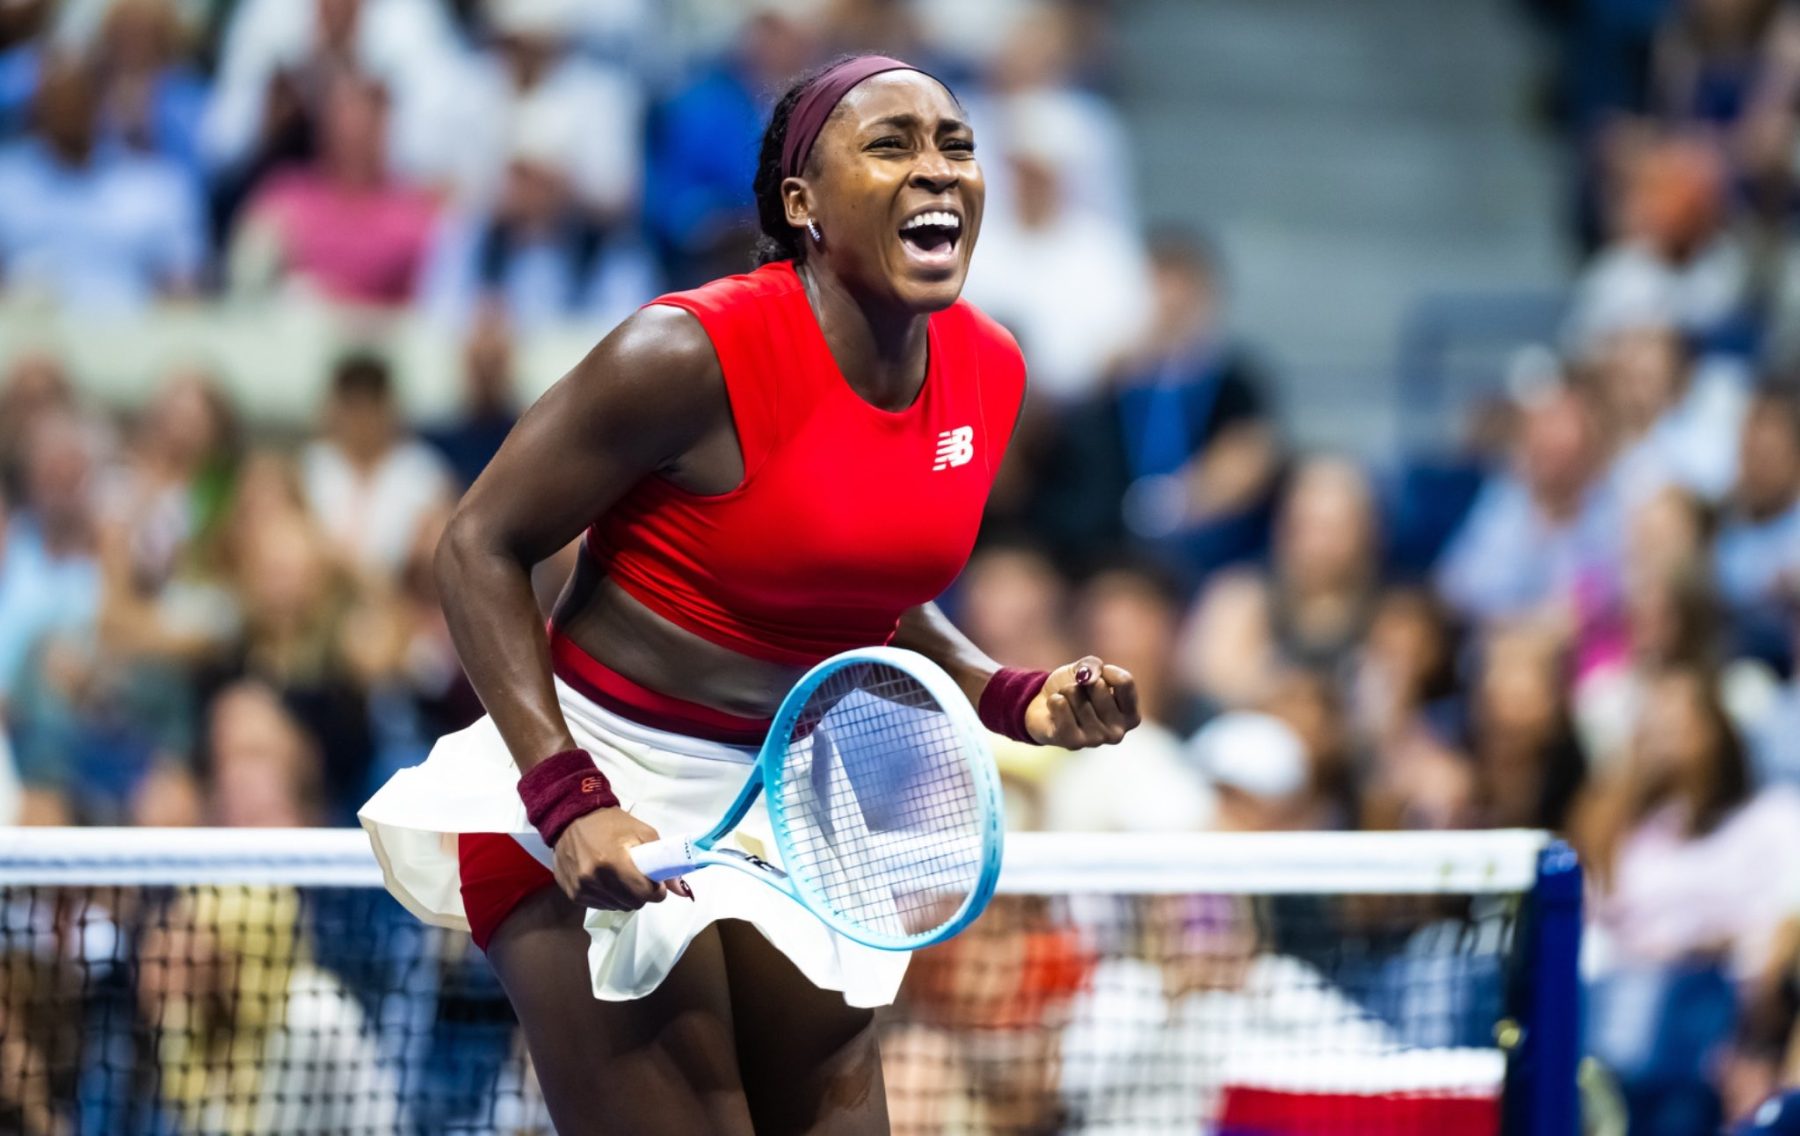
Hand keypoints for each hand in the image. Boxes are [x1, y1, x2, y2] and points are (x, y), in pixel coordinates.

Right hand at [551, 807, 690, 909]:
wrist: (571, 817)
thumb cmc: (612, 823)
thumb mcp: (643, 833)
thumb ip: (665, 861)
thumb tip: (684, 891)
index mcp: (613, 862)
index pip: (644, 894)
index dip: (656, 891)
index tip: (657, 883)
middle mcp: (594, 879)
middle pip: (633, 903)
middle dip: (641, 894)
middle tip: (639, 878)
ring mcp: (581, 889)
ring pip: (617, 907)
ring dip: (624, 897)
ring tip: (621, 877)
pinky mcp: (572, 894)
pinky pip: (601, 906)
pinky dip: (609, 897)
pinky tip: (606, 880)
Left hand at [1023, 657, 1140, 747]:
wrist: (1044, 708)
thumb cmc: (1074, 690)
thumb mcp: (1087, 669)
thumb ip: (1093, 665)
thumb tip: (1088, 677)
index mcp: (1131, 716)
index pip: (1125, 681)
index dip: (1105, 671)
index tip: (1095, 678)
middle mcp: (1118, 732)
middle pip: (1099, 686)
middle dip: (1082, 683)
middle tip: (1077, 697)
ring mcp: (1096, 740)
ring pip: (1075, 694)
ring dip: (1065, 692)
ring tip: (1066, 704)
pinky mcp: (1072, 743)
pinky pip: (1061, 705)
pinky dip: (1054, 700)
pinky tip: (1055, 710)